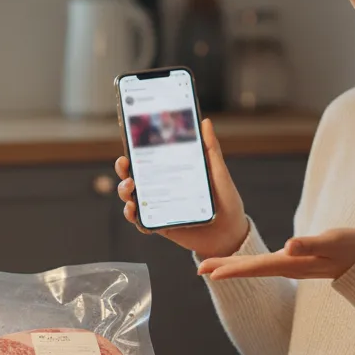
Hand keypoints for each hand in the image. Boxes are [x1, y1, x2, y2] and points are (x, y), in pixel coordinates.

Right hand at [115, 118, 249, 259]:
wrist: (232, 233)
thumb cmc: (226, 200)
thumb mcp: (219, 172)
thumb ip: (211, 149)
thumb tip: (205, 122)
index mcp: (173, 172)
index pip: (148, 157)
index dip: (134, 149)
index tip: (128, 140)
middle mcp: (162, 188)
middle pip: (134, 176)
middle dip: (122, 169)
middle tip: (124, 164)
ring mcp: (159, 207)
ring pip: (132, 198)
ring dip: (124, 191)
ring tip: (130, 188)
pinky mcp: (160, 226)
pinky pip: (142, 223)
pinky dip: (134, 217)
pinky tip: (134, 211)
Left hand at [196, 227, 354, 281]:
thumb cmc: (349, 247)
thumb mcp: (332, 241)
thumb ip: (310, 243)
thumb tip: (288, 245)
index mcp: (292, 263)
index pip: (257, 266)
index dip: (233, 268)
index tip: (211, 272)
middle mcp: (287, 266)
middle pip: (249, 269)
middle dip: (224, 269)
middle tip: (198, 270)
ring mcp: (289, 266)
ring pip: (254, 268)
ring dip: (231, 267)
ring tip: (209, 268)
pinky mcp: (293, 261)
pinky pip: (262, 265)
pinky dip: (245, 264)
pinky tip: (238, 263)